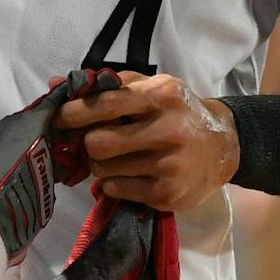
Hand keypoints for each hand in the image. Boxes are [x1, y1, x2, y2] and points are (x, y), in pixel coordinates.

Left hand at [51, 71, 237, 211]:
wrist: (223, 146)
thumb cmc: (179, 112)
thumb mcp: (153, 87)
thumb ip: (108, 84)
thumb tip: (56, 84)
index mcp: (161, 97)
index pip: (105, 104)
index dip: (74, 112)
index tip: (59, 116)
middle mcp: (168, 131)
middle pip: (98, 143)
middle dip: (87, 142)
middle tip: (91, 140)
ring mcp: (169, 166)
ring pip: (104, 169)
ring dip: (100, 164)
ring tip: (115, 156)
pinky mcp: (168, 194)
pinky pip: (116, 190)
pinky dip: (113, 182)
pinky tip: (128, 173)